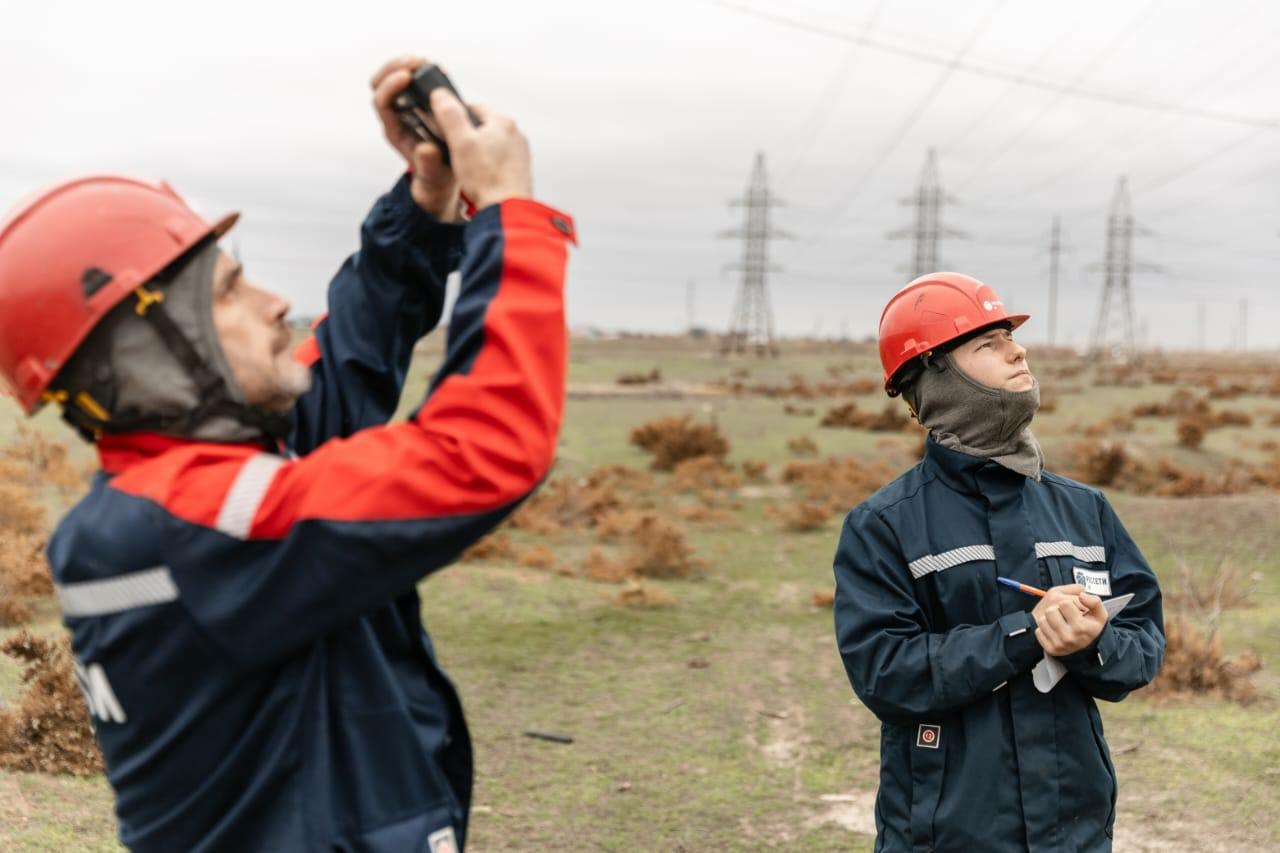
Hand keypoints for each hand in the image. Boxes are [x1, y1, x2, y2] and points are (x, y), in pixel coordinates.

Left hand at [370, 56, 462, 220]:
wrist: (442, 178)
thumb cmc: (436, 178)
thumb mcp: (434, 176)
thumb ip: (428, 164)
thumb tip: (425, 148)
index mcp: (395, 131)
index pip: (382, 102)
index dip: (391, 86)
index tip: (407, 76)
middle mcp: (395, 116)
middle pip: (379, 84)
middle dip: (394, 68)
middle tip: (415, 62)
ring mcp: (406, 108)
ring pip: (392, 78)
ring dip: (405, 65)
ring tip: (423, 61)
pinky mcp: (419, 104)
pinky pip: (411, 80)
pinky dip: (419, 70)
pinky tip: (432, 67)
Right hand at [429, 89, 532, 210]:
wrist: (507, 208)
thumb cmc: (486, 178)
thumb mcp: (460, 142)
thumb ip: (449, 114)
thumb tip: (440, 94)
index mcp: (502, 121)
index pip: (473, 107)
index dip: (455, 116)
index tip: (446, 129)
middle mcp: (516, 134)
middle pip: (484, 126)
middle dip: (468, 135)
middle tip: (455, 151)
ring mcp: (520, 152)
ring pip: (493, 144)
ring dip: (479, 151)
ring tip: (468, 168)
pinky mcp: (520, 169)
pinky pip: (500, 160)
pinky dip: (490, 165)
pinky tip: (481, 177)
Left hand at [1033, 586, 1107, 655]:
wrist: (1083, 648)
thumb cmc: (1087, 627)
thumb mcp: (1098, 614)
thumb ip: (1094, 601)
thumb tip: (1082, 595)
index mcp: (1085, 627)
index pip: (1065, 604)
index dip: (1070, 603)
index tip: (1075, 610)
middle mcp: (1072, 637)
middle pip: (1051, 610)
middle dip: (1057, 610)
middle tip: (1065, 616)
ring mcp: (1060, 644)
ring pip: (1043, 620)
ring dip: (1049, 619)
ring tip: (1059, 622)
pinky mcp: (1051, 649)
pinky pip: (1038, 631)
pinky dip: (1044, 629)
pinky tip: (1054, 631)